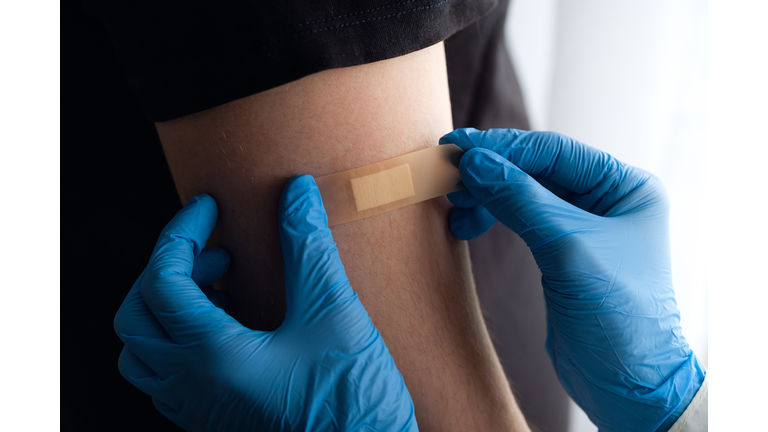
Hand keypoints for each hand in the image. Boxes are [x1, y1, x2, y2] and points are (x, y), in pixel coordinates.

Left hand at [114, 176, 416, 431]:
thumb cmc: (352, 402)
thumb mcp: (334, 314)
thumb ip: (308, 247)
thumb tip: (296, 193)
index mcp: (211, 356)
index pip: (162, 280)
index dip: (181, 233)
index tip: (209, 208)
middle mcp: (191, 387)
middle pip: (136, 316)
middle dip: (167, 270)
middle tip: (215, 252)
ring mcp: (198, 410)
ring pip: (143, 353)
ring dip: (167, 309)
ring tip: (218, 289)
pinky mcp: (213, 423)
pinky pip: (166, 378)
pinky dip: (179, 340)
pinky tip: (227, 327)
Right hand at [441, 128, 704, 431]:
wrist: (627, 385)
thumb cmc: (620, 318)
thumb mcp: (569, 250)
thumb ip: (521, 201)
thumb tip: (477, 162)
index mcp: (625, 187)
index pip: (554, 152)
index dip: (503, 148)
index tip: (459, 148)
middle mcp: (607, 200)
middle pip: (536, 169)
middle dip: (491, 170)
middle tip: (447, 172)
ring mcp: (583, 225)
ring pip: (523, 193)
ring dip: (486, 194)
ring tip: (453, 203)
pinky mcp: (561, 251)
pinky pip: (520, 219)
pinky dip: (492, 216)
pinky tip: (467, 221)